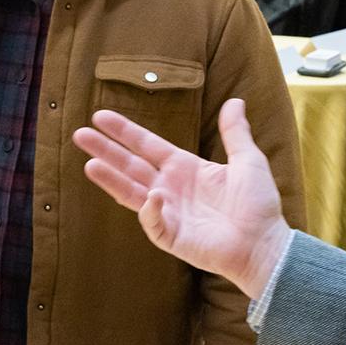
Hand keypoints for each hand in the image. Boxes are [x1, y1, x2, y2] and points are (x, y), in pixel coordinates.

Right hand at [74, 98, 290, 298]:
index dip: (125, 131)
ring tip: (90, 165)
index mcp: (184, 168)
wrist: (265, 243)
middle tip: (80, 135)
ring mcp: (168, 213)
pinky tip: (150, 198)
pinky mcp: (172, 237)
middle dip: (105, 151)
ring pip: (131, 193)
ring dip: (111, 179)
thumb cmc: (258, 205)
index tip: (101, 116)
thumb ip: (235, 133)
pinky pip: (153, 223)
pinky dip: (150, 211)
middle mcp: (169, 188)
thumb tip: (235, 101)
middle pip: (130, 165)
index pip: (147, 145)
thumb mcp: (248, 161)